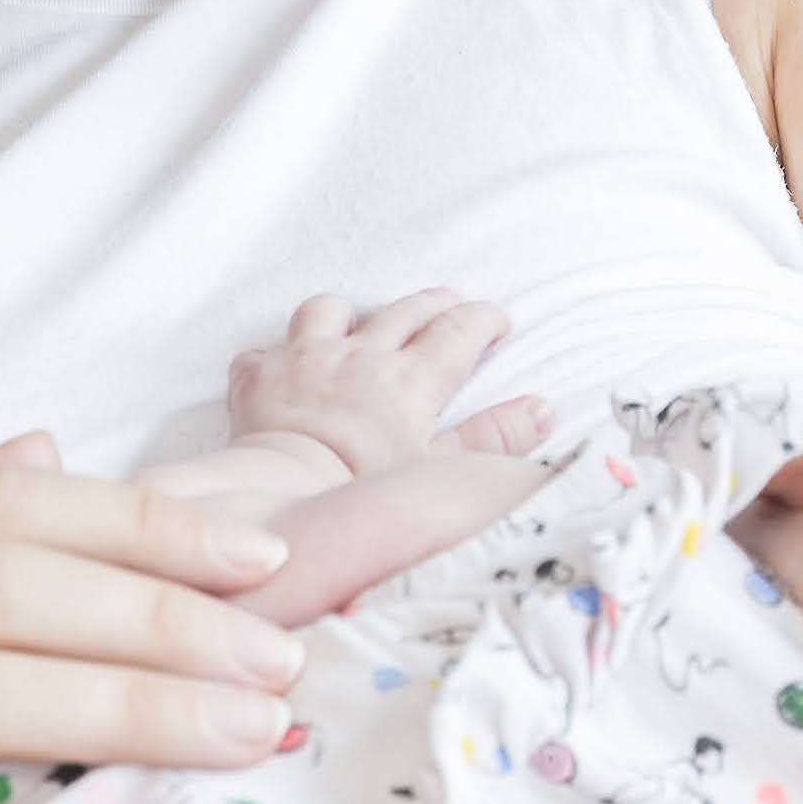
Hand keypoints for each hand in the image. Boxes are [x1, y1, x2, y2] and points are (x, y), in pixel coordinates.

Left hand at [227, 288, 548, 475]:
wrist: (284, 500)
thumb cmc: (366, 494)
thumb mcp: (442, 473)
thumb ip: (494, 438)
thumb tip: (543, 409)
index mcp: (412, 380)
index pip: (459, 330)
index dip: (484, 320)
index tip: (498, 321)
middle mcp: (361, 356)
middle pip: (404, 310)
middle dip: (434, 304)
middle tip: (450, 306)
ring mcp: (306, 359)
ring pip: (329, 310)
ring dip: (347, 314)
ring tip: (356, 325)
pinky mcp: (259, 377)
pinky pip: (263, 351)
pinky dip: (275, 356)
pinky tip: (281, 370)